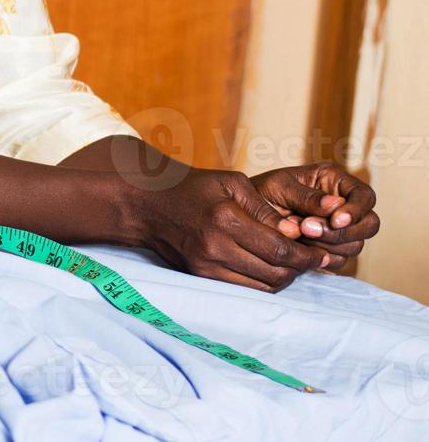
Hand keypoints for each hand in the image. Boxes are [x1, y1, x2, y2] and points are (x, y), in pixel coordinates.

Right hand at [138, 168, 325, 292]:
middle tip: (315, 259)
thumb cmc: (194, 188)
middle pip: (274, 273)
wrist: (149, 205)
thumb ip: (266, 208)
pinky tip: (271, 268)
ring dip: (284, 278)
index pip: (279, 249)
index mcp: (225, 219)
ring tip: (295, 264)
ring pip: (262, 286)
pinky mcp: (201, 276)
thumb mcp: (232, 182)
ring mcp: (206, 266)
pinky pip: (244, 288)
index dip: (307, 255)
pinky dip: (264, 282)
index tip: (323, 253)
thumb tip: (297, 233)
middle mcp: (215, 247)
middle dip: (301, 269)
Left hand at [251, 162, 379, 269]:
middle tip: (308, 229)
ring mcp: (339, 229)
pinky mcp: (330, 248)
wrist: (243, 215)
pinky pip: (339, 259)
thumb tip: (335, 205)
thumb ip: (307, 197)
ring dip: (329, 244)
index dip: (356, 210)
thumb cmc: (260, 192)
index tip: (336, 220)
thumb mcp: (280, 187)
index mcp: (335, 182)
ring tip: (297, 234)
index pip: (365, 196)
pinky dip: (322, 256)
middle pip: (369, 224)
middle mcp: (343, 205)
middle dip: (342, 231)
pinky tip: (299, 247)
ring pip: (355, 245)